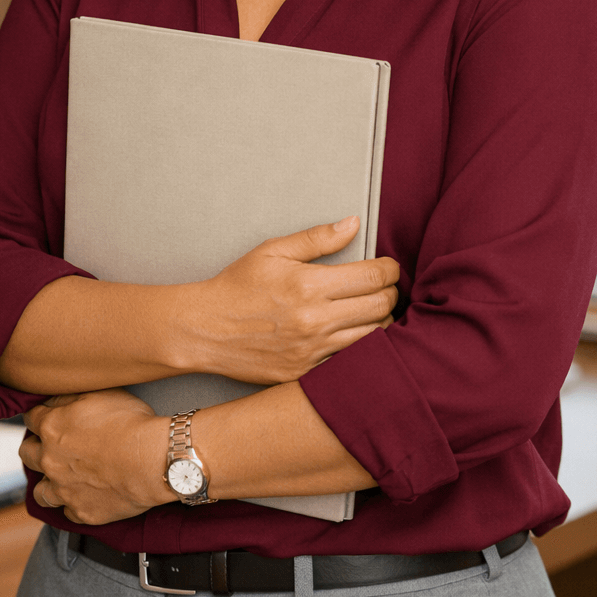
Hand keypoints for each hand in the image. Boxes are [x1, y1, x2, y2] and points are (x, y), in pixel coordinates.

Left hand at [19, 389, 170, 524]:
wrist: (153, 461)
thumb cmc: (131, 423)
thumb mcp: (100, 394)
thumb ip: (68, 396)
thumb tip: (50, 398)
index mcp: (51, 428)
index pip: (31, 418)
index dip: (39, 415)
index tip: (47, 416)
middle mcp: (50, 461)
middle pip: (27, 454)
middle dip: (35, 447)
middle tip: (51, 445)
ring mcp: (64, 490)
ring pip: (41, 492)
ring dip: (48, 483)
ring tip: (61, 478)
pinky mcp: (83, 512)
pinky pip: (69, 512)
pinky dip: (75, 505)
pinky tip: (86, 497)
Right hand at [182, 216, 398, 384]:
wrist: (205, 330)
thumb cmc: (237, 286)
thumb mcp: (272, 251)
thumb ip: (317, 238)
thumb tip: (353, 223)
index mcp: (309, 285)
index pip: (374, 276)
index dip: (390, 269)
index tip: (389, 267)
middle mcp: (315, 320)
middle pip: (381, 306)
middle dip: (391, 293)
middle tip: (385, 287)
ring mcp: (312, 350)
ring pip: (373, 337)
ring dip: (381, 321)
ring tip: (373, 310)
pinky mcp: (306, 372)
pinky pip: (350, 361)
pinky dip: (361, 348)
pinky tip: (354, 335)